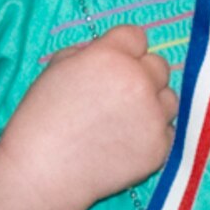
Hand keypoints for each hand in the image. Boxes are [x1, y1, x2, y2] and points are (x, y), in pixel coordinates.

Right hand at [1, 25, 176, 209]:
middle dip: (140, 75)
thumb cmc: (41, 118)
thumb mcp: (56, 69)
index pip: (136, 36)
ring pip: (169, 98)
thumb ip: (88, 52)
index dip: (123, 49)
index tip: (111, 65)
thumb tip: (109, 53)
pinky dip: (151, 135)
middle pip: (159, 65)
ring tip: (123, 121)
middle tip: (116, 95)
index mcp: (112, 57)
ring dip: (152, 104)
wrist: (43, 173)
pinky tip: (126, 143)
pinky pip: (167, 131)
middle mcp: (139, 81)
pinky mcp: (160, 147)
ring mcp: (154, 116)